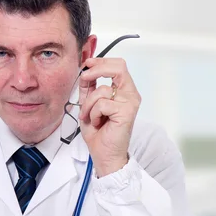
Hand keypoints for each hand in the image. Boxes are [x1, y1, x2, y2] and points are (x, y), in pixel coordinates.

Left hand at [79, 57, 140, 176]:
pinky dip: (93, 113)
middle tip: (85, 77)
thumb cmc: (99, 132)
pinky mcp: (126, 112)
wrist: (104, 154)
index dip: (101, 61)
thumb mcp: (89, 105)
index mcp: (123, 90)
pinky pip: (102, 104)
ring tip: (90, 116)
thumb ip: (89, 88)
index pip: (117, 65)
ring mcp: (130, 103)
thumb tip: (85, 72)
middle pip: (118, 67)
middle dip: (97, 69)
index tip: (87, 64)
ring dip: (88, 103)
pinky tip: (97, 123)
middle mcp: (130, 94)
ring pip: (102, 89)